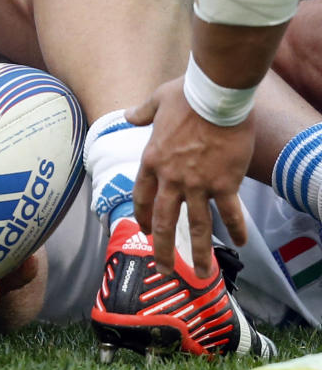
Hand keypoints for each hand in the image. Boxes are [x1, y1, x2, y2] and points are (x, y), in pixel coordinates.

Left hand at [127, 77, 253, 277]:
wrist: (216, 97)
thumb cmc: (187, 95)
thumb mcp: (156, 101)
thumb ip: (141, 112)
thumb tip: (128, 114)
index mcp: (151, 161)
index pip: (142, 197)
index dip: (142, 217)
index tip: (144, 232)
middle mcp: (171, 178)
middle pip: (163, 220)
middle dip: (163, 249)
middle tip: (165, 270)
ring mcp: (197, 183)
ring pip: (196, 225)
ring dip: (199, 252)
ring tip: (203, 274)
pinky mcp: (223, 183)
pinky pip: (229, 213)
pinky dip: (236, 229)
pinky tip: (241, 243)